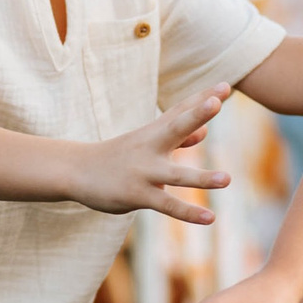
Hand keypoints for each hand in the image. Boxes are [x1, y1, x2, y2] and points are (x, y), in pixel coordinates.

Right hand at [70, 86, 231, 222]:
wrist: (75, 171)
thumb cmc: (117, 156)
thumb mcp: (146, 142)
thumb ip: (178, 137)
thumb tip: (204, 132)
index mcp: (153, 132)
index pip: (181, 111)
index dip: (202, 98)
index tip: (225, 85)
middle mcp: (150, 147)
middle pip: (176, 127)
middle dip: (196, 115)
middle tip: (217, 102)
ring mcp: (144, 172)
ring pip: (176, 175)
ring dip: (201, 177)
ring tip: (227, 179)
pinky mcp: (138, 195)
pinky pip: (167, 205)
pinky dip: (188, 212)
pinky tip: (210, 217)